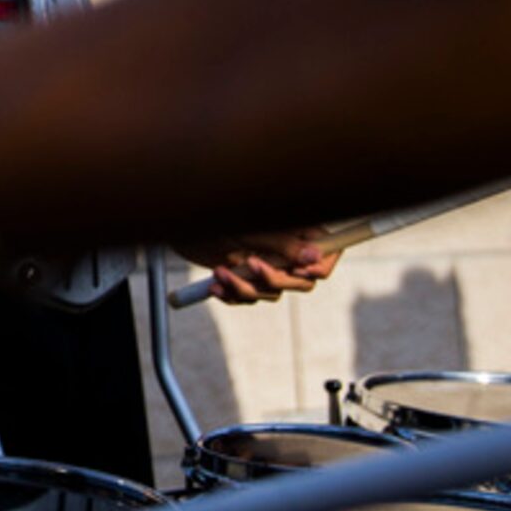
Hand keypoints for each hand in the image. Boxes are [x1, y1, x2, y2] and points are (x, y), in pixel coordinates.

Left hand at [190, 231, 342, 304]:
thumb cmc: (218, 213)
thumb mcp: (253, 228)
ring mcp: (267, 265)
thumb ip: (284, 243)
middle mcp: (286, 249)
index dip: (321, 265)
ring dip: (246, 287)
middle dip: (275, 279)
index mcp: (297, 228)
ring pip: (273, 293)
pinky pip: (251, 297)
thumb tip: (314, 256)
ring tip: (221, 272)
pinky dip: (234, 294)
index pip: (329, 251)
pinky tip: (215, 285)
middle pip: (303, 281)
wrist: (180, 221)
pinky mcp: (246, 278)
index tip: (302, 270)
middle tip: (251, 265)